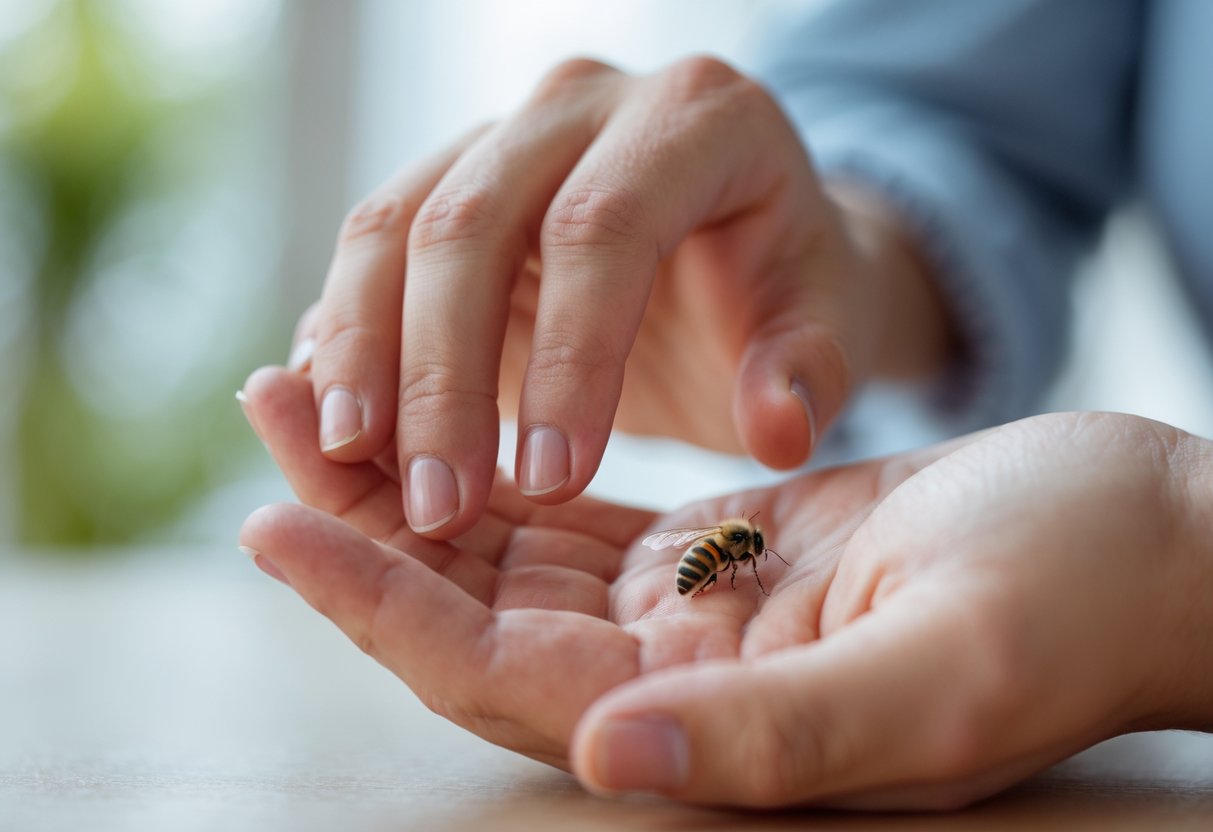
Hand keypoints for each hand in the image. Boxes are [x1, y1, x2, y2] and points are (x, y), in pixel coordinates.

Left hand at [242, 368, 1212, 808]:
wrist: (1134, 544)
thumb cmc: (1066, 605)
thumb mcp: (937, 671)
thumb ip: (771, 733)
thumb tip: (607, 759)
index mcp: (710, 728)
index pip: (497, 676)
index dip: (380, 605)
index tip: (276, 520)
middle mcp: (675, 685)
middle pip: (471, 613)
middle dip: (359, 523)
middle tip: (272, 415)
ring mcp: (687, 620)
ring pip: (506, 557)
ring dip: (410, 478)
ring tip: (319, 393)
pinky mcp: (711, 555)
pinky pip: (568, 517)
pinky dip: (493, 463)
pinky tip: (442, 409)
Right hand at [293, 56, 950, 538]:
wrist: (733, 240)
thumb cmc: (784, 285)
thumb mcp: (827, 321)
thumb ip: (809, 369)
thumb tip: (776, 430)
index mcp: (696, 116)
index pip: (605, 227)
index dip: (571, 358)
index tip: (554, 483)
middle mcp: (584, 102)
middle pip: (471, 223)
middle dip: (441, 376)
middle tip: (436, 507)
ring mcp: (502, 135)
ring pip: (392, 227)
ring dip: (362, 355)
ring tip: (350, 466)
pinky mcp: (446, 184)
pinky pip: (370, 250)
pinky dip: (345, 333)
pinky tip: (334, 417)